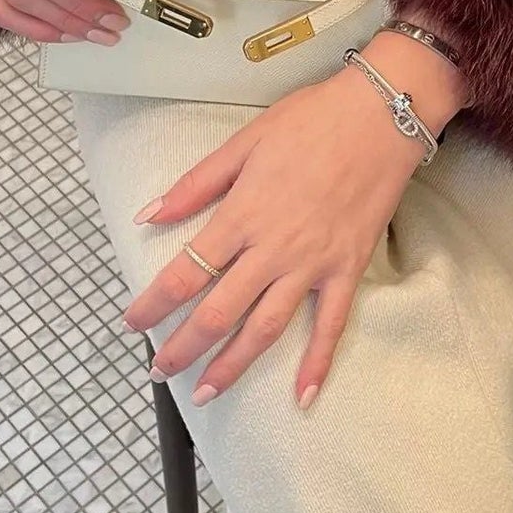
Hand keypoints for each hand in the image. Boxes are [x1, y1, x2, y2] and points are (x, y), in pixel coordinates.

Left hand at [124, 33, 466, 406]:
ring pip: (266, 328)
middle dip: (183, 347)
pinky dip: (317, 363)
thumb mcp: (244, 142)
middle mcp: (273, 248)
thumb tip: (149, 215)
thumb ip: (196, 185)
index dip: (153, 302)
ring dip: (233, 365)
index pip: (185, 271)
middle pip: (219, 312)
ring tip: (206, 392)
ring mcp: (312, 264)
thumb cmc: (310, 121)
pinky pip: (331, 324)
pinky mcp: (347, 268)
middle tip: (159, 370)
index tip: (131, 321)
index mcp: (242, 215)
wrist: (381, 116)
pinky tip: (303, 396)